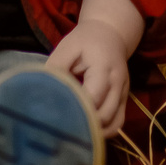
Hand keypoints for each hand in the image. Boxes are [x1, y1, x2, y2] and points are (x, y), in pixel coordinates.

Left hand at [47, 0, 146, 131]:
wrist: (111, 33)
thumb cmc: (85, 41)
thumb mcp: (67, 48)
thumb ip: (56, 69)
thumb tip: (42, 93)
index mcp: (104, 68)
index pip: (93, 97)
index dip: (77, 109)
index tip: (56, 116)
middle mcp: (118, 83)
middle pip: (105, 115)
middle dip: (85, 124)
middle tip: (62, 127)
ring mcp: (123, 94)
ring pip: (114, 124)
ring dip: (96, 131)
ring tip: (75, 131)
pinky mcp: (123, 100)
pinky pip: (117, 123)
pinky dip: (104, 130)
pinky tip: (88, 129)